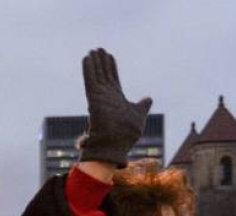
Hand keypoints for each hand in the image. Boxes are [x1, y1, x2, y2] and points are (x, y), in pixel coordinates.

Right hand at [80, 48, 151, 167]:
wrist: (116, 145)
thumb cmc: (126, 135)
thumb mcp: (139, 115)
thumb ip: (142, 105)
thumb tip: (148, 98)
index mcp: (116, 100)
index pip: (113, 80)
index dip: (111, 68)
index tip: (109, 57)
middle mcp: (106, 97)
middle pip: (103, 75)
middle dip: (102, 62)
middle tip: (98, 49)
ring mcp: (100, 97)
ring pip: (96, 75)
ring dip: (94, 62)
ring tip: (93, 50)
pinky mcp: (94, 98)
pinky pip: (90, 80)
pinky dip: (88, 69)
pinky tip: (87, 58)